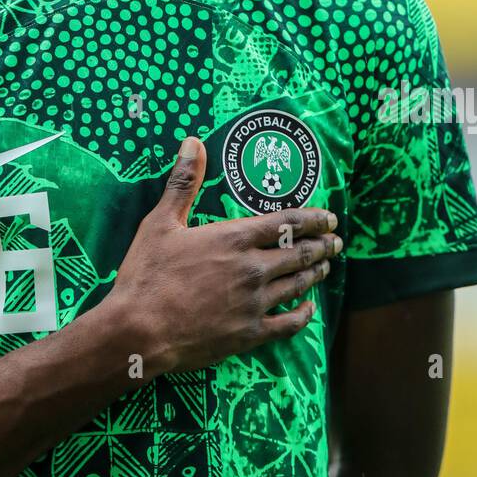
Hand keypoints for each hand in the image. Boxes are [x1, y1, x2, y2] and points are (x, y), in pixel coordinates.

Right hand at [111, 135, 342, 375]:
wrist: (139, 330)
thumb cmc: (147, 273)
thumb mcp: (160, 221)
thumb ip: (183, 183)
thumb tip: (193, 141)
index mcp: (234, 238)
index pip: (286, 222)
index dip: (312, 218)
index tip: (329, 217)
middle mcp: (253, 268)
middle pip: (299, 252)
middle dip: (322, 245)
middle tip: (337, 241)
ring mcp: (254, 303)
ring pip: (298, 284)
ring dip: (316, 273)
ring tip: (326, 266)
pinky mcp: (250, 334)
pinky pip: (288, 324)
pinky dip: (304, 315)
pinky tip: (310, 309)